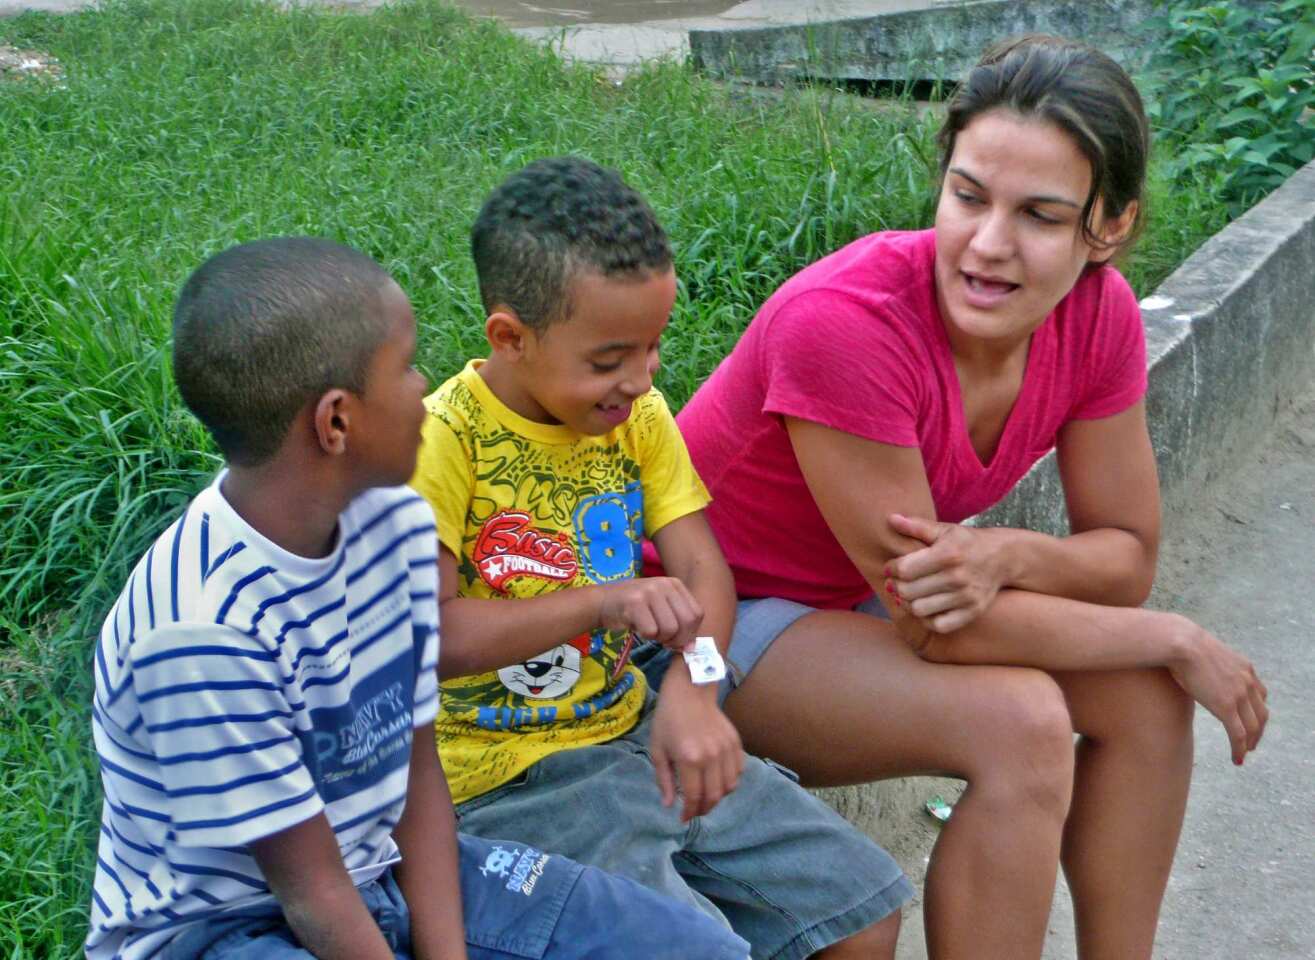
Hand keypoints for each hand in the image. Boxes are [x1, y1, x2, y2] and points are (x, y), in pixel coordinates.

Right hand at [598, 577, 702, 651]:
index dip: (689, 633)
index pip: (697, 614)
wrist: (602, 602)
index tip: (676, 639)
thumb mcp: (661, 609)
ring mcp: (649, 591)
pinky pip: (651, 631)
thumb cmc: (634, 609)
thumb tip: (691, 649)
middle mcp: (664, 584)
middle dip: (677, 639)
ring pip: (670, 628)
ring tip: (650, 632)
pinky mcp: (634, 602)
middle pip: (686, 622)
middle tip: (663, 641)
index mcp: (675, 584)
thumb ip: (678, 624)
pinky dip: (646, 636)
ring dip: (660, 638)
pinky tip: (638, 628)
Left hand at [650, 682, 743, 821]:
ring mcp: (726, 749)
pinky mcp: (735, 743)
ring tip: (706, 798)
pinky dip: (730, 782)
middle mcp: (711, 756)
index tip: (683, 819)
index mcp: (689, 759)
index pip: (694, 796)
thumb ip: (664, 779)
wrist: (690, 691)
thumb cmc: (668, 719)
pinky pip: (738, 771)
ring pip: (730, 786)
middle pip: (714, 796)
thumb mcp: (657, 749)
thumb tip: (669, 805)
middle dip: (704, 809)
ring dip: (718, 798)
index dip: (689, 812)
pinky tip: (718, 781)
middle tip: (695, 811)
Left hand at [886, 514, 1007, 632]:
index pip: (904, 569)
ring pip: (919, 610)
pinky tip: (927, 607)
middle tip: (897, 583)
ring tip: (910, 595)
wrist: (1004, 557)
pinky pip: (939, 625)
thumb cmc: (967, 542)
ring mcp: (966, 597)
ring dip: (909, 603)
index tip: (892, 567)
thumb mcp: (944, 530)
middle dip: (896, 587)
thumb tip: (890, 518)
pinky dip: (928, 619)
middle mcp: (957, 577)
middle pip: (908, 591)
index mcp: (947, 554)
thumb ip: (916, 526)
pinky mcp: (972, 612)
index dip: (891, 569)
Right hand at [1165, 616, 1268, 764]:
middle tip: (1251, 743)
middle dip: (1258, 730)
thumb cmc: (1182, 644)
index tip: (1249, 720)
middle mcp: (1248, 681)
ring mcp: (1238, 695)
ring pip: (1253, 727)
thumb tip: (1194, 667)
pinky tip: (1236, 759)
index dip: (1256, 711)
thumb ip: (1209, 663)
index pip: (1260, 694)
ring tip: (1243, 753)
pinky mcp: (1226, 707)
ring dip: (1250, 743)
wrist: (1182, 642)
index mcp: (1244, 667)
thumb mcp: (1205, 652)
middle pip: (1261, 713)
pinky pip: (1238, 734)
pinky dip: (1239, 749)